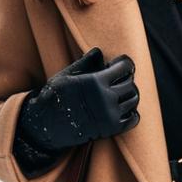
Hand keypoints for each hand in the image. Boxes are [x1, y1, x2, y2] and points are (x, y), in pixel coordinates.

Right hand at [15, 46, 139, 152]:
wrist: (47, 126)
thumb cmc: (55, 97)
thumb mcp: (66, 75)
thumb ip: (85, 62)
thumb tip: (99, 52)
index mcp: (95, 82)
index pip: (124, 68)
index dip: (125, 63)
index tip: (121, 64)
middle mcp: (106, 98)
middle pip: (131, 84)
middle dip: (127, 79)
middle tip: (119, 79)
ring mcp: (110, 115)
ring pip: (134, 100)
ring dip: (130, 94)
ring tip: (120, 93)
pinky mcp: (111, 129)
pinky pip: (133, 119)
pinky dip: (132, 112)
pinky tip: (122, 108)